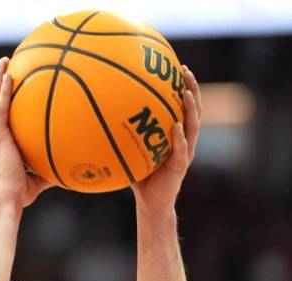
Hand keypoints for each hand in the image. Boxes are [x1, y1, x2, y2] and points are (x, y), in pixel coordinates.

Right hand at [0, 58, 53, 206]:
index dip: (1, 98)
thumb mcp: (39, 178)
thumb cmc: (20, 193)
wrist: (8, 198)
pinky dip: (3, 91)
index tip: (9, 84)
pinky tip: (9, 76)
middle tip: (5, 64)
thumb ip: (51, 169)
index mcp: (0, 142)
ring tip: (4, 62)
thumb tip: (71, 169)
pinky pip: (0, 108)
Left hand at [131, 65, 201, 212]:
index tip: (177, 66)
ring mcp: (185, 153)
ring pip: (193, 126)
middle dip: (191, 88)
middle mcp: (184, 140)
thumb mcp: (131, 151)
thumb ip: (122, 135)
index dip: (182, 86)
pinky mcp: (180, 167)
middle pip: (193, 109)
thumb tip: (98, 116)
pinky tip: (177, 126)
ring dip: (191, 109)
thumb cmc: (140, 176)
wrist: (152, 203)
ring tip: (187, 93)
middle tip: (184, 70)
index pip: (182, 105)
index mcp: (175, 134)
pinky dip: (180, 137)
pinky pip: (181, 149)